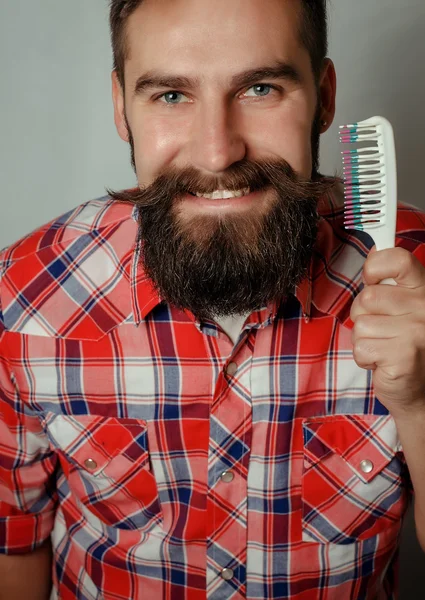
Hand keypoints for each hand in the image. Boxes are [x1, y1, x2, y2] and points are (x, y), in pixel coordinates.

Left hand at [350, 247, 424, 417]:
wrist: (421, 391)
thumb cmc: (406, 346)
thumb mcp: (405, 308)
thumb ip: (391, 284)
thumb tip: (375, 250)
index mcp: (424, 290)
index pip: (398, 260)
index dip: (376, 266)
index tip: (373, 279)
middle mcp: (424, 307)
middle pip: (367, 297)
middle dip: (364, 316)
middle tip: (382, 330)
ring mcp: (416, 331)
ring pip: (360, 324)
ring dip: (364, 339)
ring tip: (384, 347)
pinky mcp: (402, 355)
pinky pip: (361, 346)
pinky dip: (365, 357)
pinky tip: (383, 362)